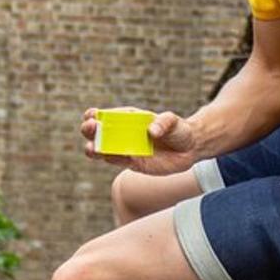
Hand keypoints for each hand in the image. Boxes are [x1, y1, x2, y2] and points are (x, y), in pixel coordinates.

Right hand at [80, 108, 198, 175]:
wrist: (189, 149)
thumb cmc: (178, 130)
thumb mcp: (173, 122)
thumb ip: (164, 123)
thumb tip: (152, 131)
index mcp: (127, 118)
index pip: (104, 115)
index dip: (93, 115)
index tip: (92, 117)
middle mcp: (122, 134)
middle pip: (97, 132)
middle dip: (89, 130)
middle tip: (91, 128)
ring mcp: (126, 149)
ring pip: (102, 150)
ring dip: (95, 148)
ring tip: (92, 148)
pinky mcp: (133, 163)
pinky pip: (118, 162)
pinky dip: (112, 159)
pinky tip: (109, 156)